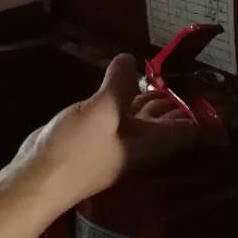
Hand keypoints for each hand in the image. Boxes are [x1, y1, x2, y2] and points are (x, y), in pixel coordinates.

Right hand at [13, 55, 199, 210]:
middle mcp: (140, 145)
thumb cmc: (79, 148)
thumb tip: (130, 60)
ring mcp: (117, 143)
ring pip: (142, 119)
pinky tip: (119, 85)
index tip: (196, 79)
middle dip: (172, 98)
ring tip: (151, 70)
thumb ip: (120, 83)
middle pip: (166, 122)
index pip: (188, 129)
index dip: (195, 106)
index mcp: (151, 143)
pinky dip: (125, 101)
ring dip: (148, 98)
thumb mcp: (103, 109)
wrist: (40, 177)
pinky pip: (120, 118)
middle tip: (174, 68)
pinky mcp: (97, 140)